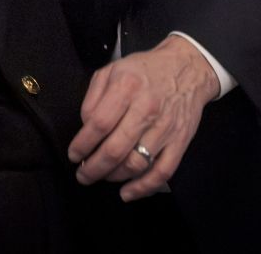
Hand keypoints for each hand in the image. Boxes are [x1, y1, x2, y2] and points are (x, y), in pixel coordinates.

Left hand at [67, 35, 218, 199]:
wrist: (187, 68)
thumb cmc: (146, 70)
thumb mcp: (112, 70)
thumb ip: (94, 97)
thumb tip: (85, 126)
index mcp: (127, 87)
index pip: (99, 124)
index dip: (82, 144)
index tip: (74, 155)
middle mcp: (146, 108)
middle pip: (115, 149)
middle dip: (93, 168)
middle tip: (83, 174)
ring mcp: (165, 127)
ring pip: (136, 164)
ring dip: (114, 177)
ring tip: (102, 176)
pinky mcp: (180, 141)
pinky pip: (162, 172)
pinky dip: (143, 187)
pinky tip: (128, 192)